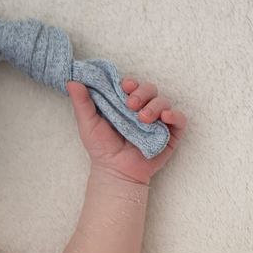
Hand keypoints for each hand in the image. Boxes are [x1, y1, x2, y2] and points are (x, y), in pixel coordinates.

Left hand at [67, 77, 186, 184]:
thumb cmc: (101, 147)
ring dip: (155, 105)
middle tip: (131, 105)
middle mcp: (142, 108)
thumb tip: (72, 81)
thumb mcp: (87, 123)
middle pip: (150, 89)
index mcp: (124, 102)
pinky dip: (175, 115)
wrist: (114, 171)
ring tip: (143, 118)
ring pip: (164, 101)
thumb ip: (81, 102)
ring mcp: (157, 121)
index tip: (124, 86)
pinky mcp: (170, 134)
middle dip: (142, 93)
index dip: (130, 82)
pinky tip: (165, 117)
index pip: (132, 84)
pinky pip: (180, 119)